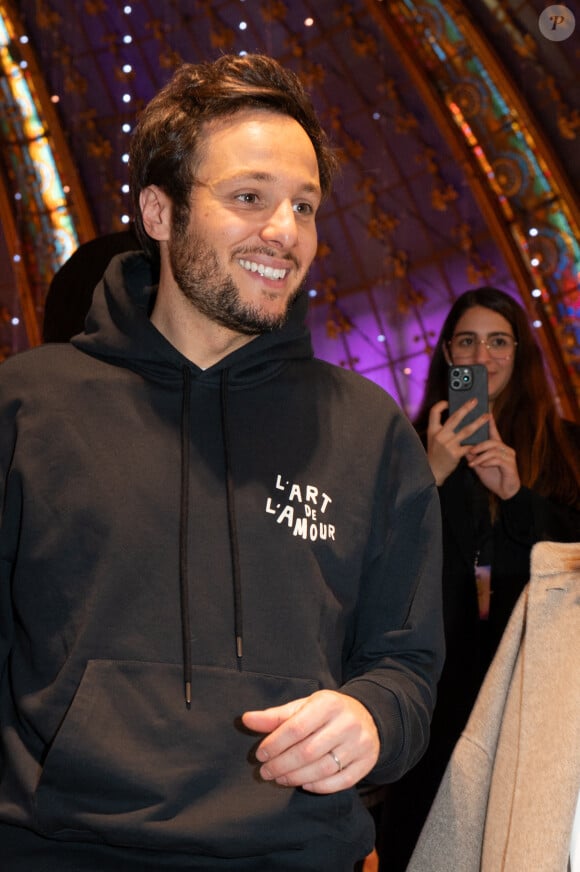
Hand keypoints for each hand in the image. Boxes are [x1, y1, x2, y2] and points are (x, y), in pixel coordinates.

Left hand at [241, 689, 379, 793]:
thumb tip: (246, 720)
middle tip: (265, 772)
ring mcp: (359, 744)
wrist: (367, 716)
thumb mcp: (303, 707)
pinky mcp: (367, 762)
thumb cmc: (326, 712)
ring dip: (296, 778)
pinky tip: (304, 784)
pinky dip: (319, 787)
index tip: (260, 755)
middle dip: (281, 765)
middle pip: (308, 751)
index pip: (296, 727)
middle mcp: (347, 723)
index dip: (275, 744)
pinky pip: (341, 782)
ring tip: (280, 778)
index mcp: (328, 704)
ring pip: (323, 769)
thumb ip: (275, 716)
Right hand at [426, 399, 489, 485]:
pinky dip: (478, 441)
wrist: (433, 472)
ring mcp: (447, 444)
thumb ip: (442, 429)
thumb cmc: (435, 454)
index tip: (449, 402)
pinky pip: (470, 445)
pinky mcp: (455, 454)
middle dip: (466, 408)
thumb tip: (458, 417)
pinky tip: (486, 437)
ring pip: (466, 430)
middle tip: (475, 401)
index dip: (441, 405)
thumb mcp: (433, 440)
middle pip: (454, 418)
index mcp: (432, 430)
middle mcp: (439, 435)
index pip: (434, 412)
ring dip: (478, 422)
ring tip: (487, 416)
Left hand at [466, 415, 519, 498]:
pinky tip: (480, 466)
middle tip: (469, 450)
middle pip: (492, 441)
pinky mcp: (510, 465)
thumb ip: (473, 456)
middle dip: (479, 445)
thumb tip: (463, 446)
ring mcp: (509, 457)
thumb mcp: (480, 465)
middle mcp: (506, 449)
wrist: (505, 492)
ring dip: (481, 455)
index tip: (486, 413)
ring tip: (472, 461)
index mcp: (498, 448)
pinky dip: (486, 462)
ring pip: (494, 449)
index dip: (490, 424)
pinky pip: (497, 459)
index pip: (494, 433)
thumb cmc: (493, 477)